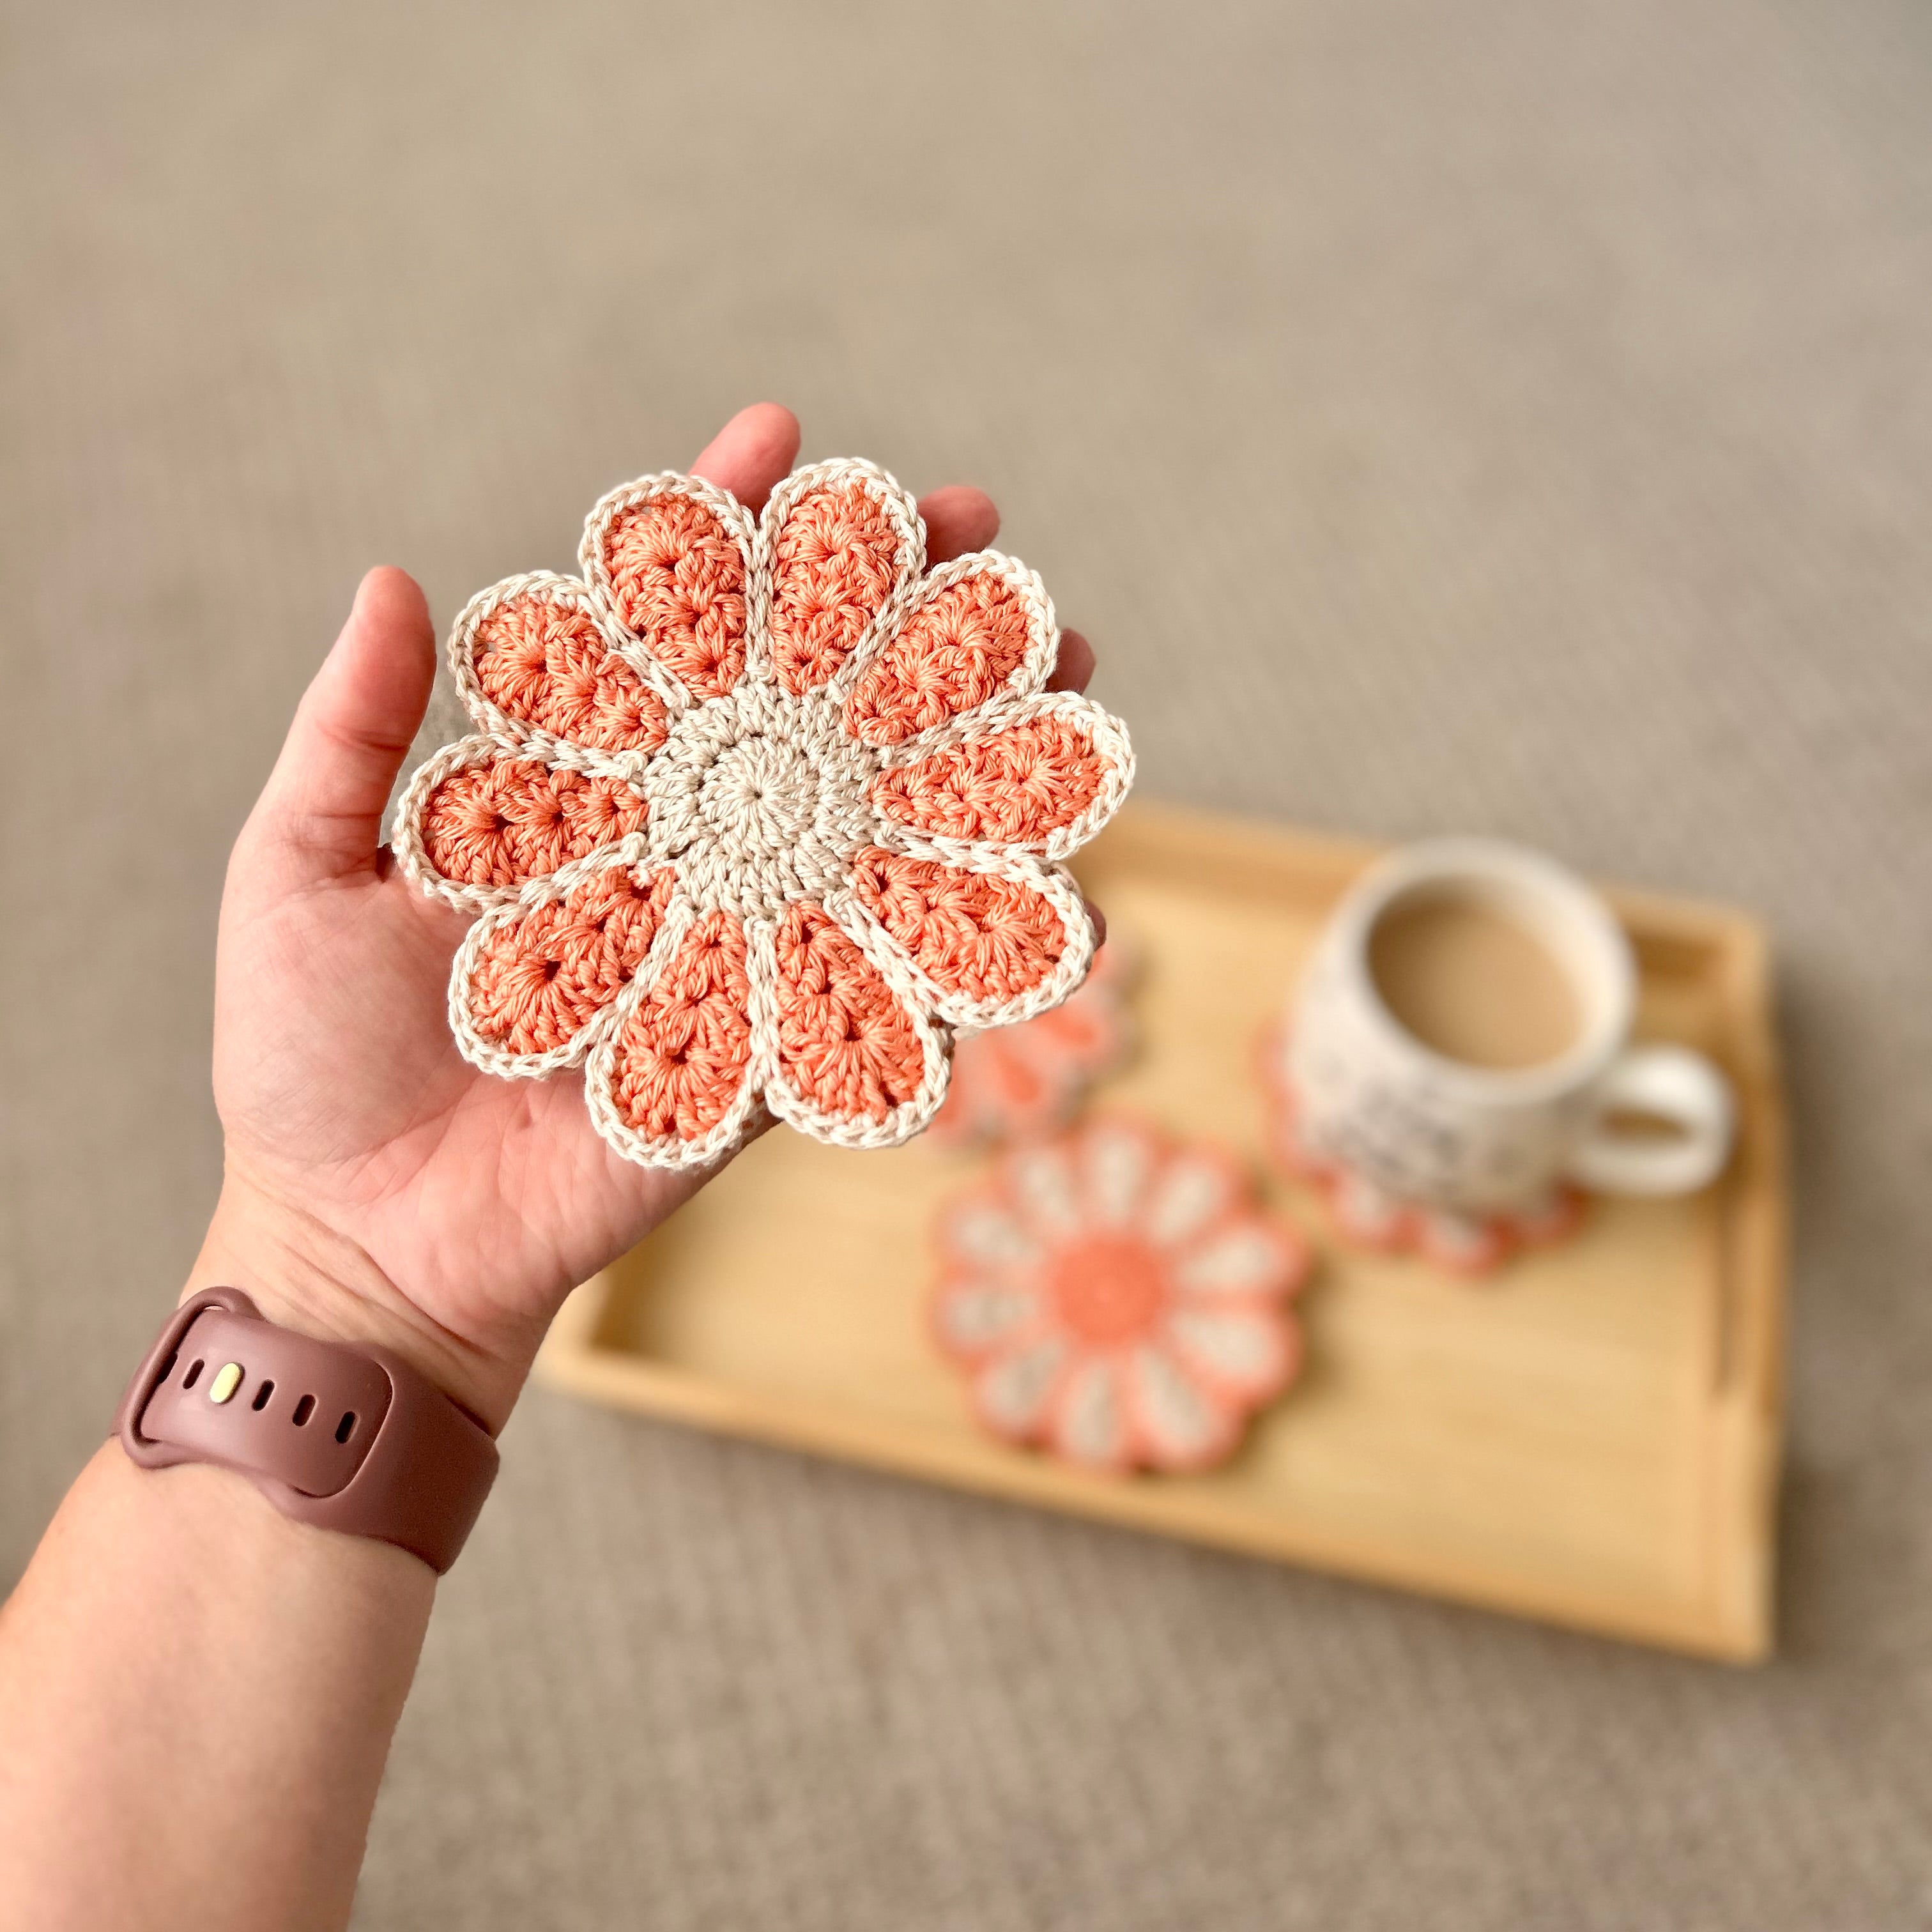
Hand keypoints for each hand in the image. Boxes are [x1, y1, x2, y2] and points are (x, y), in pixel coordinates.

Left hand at [195, 405, 1101, 1428]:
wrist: (367, 1234)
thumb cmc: (313, 1054)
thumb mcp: (300, 869)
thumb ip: (353, 735)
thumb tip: (396, 578)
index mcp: (577, 783)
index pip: (669, 628)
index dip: (729, 529)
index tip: (788, 438)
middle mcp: (677, 845)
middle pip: (807, 704)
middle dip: (899, 616)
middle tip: (982, 535)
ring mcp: (740, 943)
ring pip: (875, 823)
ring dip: (973, 747)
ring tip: (1064, 669)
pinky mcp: (777, 1051)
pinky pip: (892, 988)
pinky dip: (986, 947)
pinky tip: (1072, 894)